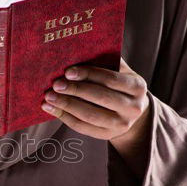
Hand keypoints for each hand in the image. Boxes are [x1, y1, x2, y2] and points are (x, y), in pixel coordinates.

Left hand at [41, 58, 151, 177]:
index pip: (110, 79)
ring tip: (49, 97)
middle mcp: (133, 107)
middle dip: (75, 90)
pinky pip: (83, 127)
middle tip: (55, 84)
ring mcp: (121, 124)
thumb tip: (78, 50)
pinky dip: (65, 117)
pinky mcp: (107, 135)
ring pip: (90, 115)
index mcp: (137, 87)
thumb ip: (106, 62)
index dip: (88, 74)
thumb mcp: (121, 72)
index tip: (68, 72)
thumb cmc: (120, 85)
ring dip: (66, 105)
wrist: (132, 112)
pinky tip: (52, 108)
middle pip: (100, 98)